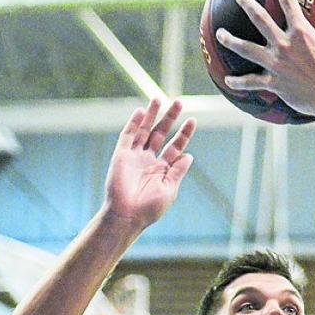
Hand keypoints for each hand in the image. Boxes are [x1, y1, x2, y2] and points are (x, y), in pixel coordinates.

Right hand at [103, 98, 195, 228]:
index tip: (192, 120)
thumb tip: (189, 155)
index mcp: (163, 168)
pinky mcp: (121, 156)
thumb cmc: (150, 208)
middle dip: (170, 118)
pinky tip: (141, 112)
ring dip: (152, 115)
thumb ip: (178, 171)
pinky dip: (134, 124)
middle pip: (161, 133)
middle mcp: (149, 159)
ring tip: (158, 99)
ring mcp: (135, 156)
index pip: (176, 146)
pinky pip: (128, 136)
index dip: (184, 133)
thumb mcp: (170, 189)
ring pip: (144, 130)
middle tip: (179, 102)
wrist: (128, 216)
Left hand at [214, 0, 314, 120]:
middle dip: (247, 3)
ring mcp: (277, 64)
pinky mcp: (274, 84)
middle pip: (260, 19)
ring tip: (220, 34)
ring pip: (248, 49)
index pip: (289, 3)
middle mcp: (285, 45)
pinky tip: (227, 80)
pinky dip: (239, 82)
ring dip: (231, 40)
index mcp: (302, 33)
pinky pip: (252, 82)